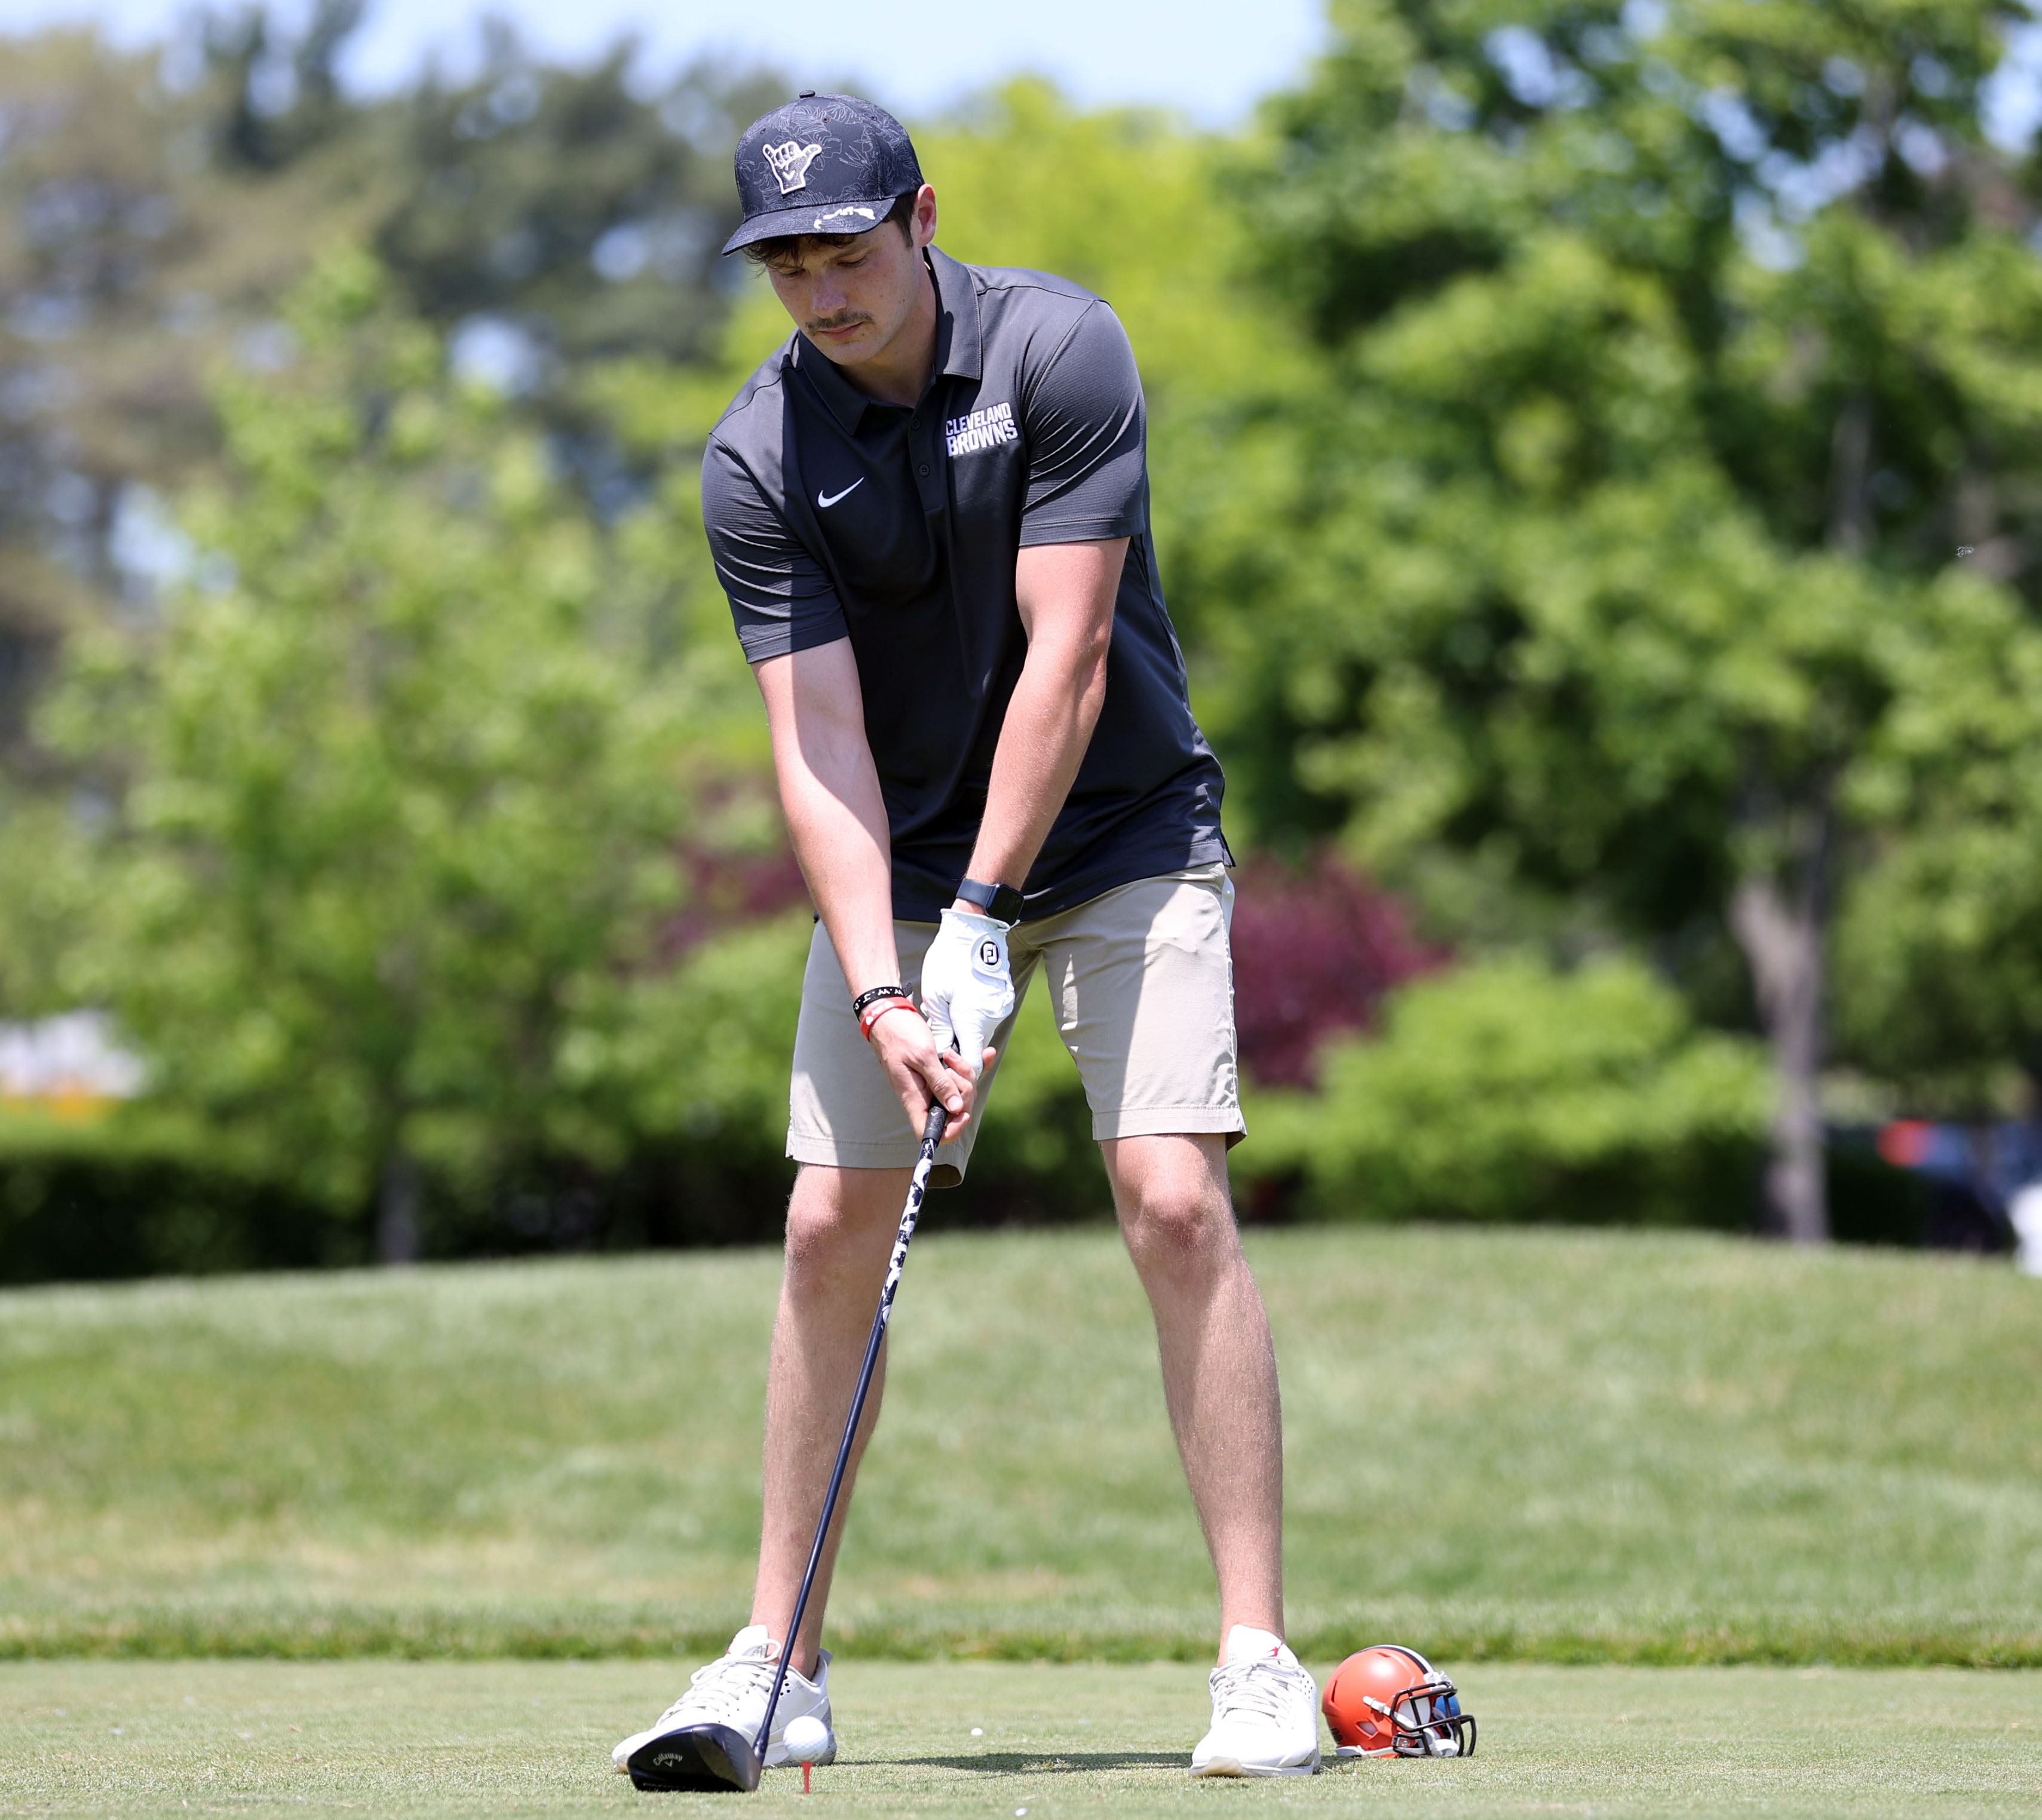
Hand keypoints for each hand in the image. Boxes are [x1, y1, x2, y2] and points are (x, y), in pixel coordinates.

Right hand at [868, 1005, 995, 1144]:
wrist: (889, 1016)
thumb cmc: (899, 1034)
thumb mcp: (922, 1056)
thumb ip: (940, 1083)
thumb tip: (956, 1109)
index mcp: (914, 1099)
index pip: (930, 1134)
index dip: (950, 1131)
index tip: (962, 1112)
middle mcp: (924, 1097)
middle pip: (954, 1112)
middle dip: (964, 1092)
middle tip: (953, 1067)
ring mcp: (932, 1086)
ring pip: (960, 1094)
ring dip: (965, 1075)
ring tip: (952, 1055)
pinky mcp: (938, 1074)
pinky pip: (961, 1078)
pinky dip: (973, 1067)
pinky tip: (986, 1054)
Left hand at [919, 909, 1015, 1079]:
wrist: (973, 930)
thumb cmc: (948, 961)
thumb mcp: (935, 997)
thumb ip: (941, 1030)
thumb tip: (942, 1055)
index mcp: (973, 1021)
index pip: (971, 1063)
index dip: (957, 1069)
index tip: (943, 1062)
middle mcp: (992, 1019)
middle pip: (975, 1047)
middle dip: (957, 1046)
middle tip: (940, 1028)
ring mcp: (1000, 1009)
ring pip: (980, 1031)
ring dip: (964, 1029)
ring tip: (949, 1008)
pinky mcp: (1004, 1000)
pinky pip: (987, 1017)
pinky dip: (974, 1016)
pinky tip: (962, 999)